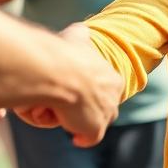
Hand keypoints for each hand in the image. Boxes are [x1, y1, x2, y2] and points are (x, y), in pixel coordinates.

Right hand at [15, 24, 121, 145]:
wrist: (60, 72)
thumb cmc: (64, 54)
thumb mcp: (75, 37)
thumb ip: (80, 36)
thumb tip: (82, 30)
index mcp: (113, 77)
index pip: (107, 90)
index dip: (89, 92)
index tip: (75, 91)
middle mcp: (114, 95)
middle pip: (101, 108)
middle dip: (83, 108)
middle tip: (61, 101)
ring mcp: (106, 113)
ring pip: (91, 122)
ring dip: (74, 119)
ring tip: (53, 108)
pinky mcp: (95, 129)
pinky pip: (88, 138)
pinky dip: (79, 136)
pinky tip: (67, 127)